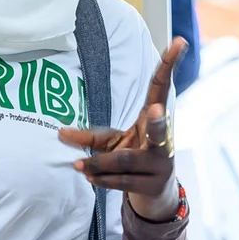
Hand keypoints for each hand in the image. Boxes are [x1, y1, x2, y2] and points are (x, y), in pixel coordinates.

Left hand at [57, 37, 188, 221]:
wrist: (157, 197)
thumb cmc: (135, 161)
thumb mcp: (114, 144)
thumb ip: (90, 138)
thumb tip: (59, 132)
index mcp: (154, 119)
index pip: (161, 88)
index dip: (170, 65)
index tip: (178, 41)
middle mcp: (163, 141)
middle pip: (159, 128)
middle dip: (157, 121)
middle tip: (157, 110)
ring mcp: (161, 165)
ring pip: (126, 161)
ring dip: (99, 163)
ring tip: (80, 166)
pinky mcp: (153, 185)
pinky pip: (123, 181)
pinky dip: (102, 179)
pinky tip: (89, 176)